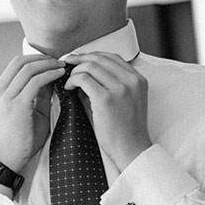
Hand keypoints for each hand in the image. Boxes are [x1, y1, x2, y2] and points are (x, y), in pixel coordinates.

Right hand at [0, 54, 66, 173]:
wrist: (10, 159)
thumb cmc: (21, 139)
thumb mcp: (31, 112)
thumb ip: (40, 94)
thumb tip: (52, 77)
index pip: (15, 65)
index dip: (35, 59)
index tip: (51, 62)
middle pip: (19, 62)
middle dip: (42, 58)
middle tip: (59, 61)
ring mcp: (6, 98)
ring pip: (27, 69)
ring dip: (47, 64)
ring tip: (62, 66)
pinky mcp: (17, 106)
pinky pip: (35, 82)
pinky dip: (49, 75)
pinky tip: (60, 75)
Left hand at [64, 52, 151, 169]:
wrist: (131, 149)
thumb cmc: (124, 129)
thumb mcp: (122, 100)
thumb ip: (107, 84)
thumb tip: (82, 74)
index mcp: (138, 79)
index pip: (111, 57)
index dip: (91, 55)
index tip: (78, 60)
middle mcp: (132, 80)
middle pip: (99, 58)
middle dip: (79, 59)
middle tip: (66, 65)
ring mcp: (120, 88)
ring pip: (90, 66)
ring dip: (75, 71)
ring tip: (68, 82)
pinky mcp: (106, 98)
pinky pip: (83, 79)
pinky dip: (72, 80)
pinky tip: (68, 88)